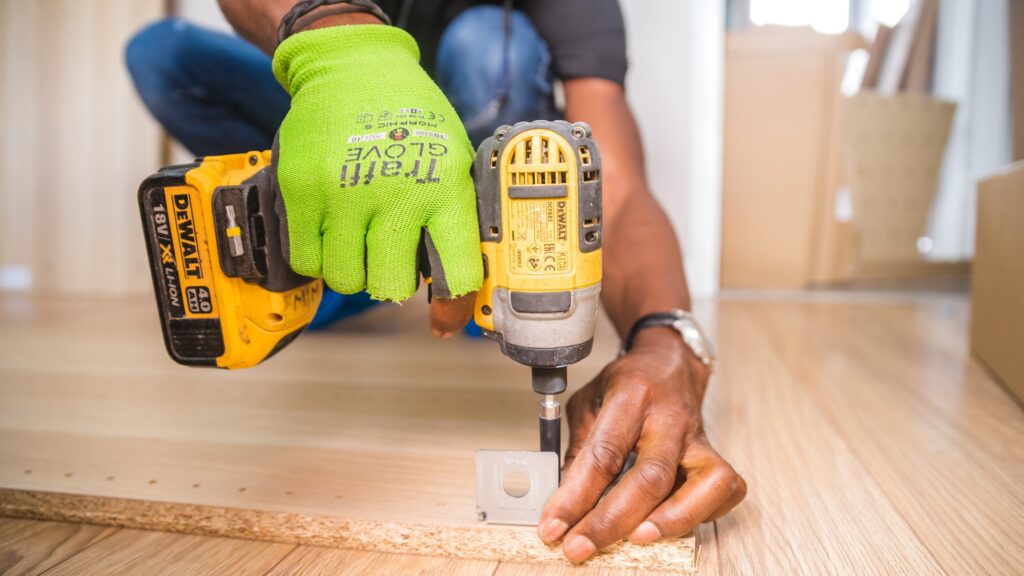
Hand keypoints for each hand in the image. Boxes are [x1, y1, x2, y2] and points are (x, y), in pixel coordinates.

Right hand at [272, 24, 481, 334]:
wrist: (353, 68)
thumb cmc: (411, 120)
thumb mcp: (453, 161)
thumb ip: (455, 221)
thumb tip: (458, 295)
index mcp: (445, 188)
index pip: (456, 272)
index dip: (453, 305)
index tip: (444, 317)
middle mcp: (396, 194)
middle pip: (391, 287)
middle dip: (392, 282)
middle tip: (389, 257)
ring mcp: (344, 194)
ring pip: (346, 280)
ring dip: (353, 269)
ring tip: (358, 238)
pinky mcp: (301, 191)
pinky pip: (306, 260)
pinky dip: (318, 257)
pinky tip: (330, 231)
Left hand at [537, 327, 746, 562]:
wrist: (669, 363)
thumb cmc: (626, 385)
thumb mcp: (588, 403)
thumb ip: (579, 450)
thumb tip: (565, 503)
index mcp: (631, 396)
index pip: (603, 453)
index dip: (575, 496)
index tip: (553, 527)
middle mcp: (670, 417)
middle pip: (651, 476)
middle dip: (612, 521)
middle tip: (580, 547)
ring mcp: (698, 437)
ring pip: (703, 484)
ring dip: (670, 521)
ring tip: (635, 540)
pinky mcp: (715, 453)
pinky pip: (724, 489)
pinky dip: (702, 513)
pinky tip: (672, 523)